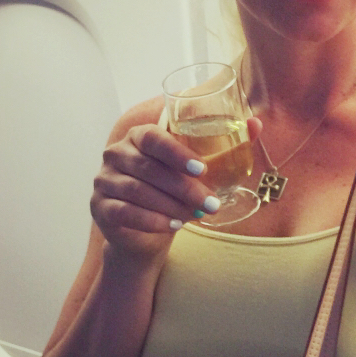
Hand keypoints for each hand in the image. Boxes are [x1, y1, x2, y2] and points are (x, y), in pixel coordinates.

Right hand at [91, 117, 261, 256]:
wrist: (146, 232)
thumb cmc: (173, 193)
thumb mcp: (196, 172)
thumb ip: (225, 146)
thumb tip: (256, 124)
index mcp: (138, 137)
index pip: (153, 138)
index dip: (176, 152)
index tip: (202, 169)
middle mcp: (116, 154)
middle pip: (148, 168)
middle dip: (184, 188)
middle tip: (211, 203)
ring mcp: (104, 180)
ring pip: (137, 191)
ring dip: (170, 205)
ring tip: (196, 216)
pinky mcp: (99, 207)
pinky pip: (125, 212)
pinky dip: (152, 220)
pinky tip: (173, 225)